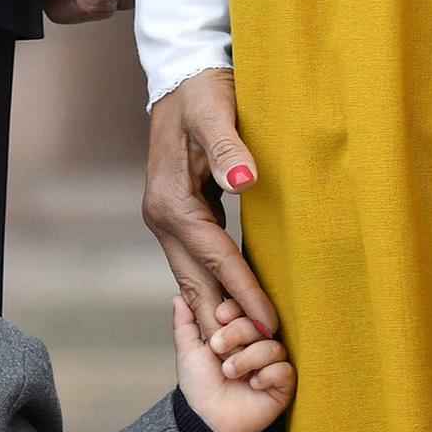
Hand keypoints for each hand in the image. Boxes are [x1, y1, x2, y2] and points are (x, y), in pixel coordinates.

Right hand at [144, 69, 276, 341]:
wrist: (183, 74)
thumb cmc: (205, 91)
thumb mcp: (217, 111)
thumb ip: (232, 146)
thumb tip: (245, 181)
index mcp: (170, 200)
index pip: (214, 256)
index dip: (244, 291)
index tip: (269, 326)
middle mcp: (161, 216)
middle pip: (195, 279)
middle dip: (224, 318)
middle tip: (256, 356)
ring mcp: (166, 217)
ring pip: (192, 275)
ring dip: (217, 308)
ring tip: (247, 343)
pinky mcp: (178, 214)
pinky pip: (196, 260)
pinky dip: (214, 287)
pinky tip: (233, 305)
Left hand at [173, 296, 294, 431]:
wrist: (206, 417)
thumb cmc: (199, 384)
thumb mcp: (188, 350)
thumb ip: (185, 323)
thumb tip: (179, 297)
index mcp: (238, 335)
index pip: (245, 309)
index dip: (234, 309)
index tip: (219, 316)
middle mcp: (258, 346)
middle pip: (260, 325)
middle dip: (238, 333)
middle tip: (218, 348)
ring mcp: (273, 365)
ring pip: (274, 347)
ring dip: (248, 358)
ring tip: (230, 372)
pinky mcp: (284, 385)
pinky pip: (286, 370)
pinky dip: (268, 375)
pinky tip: (253, 384)